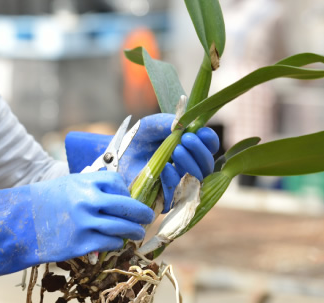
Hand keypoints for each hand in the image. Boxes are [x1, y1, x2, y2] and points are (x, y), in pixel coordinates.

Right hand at [0, 171, 152, 284]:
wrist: (21, 223)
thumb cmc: (46, 201)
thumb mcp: (68, 184)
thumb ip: (92, 187)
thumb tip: (120, 195)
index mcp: (84, 182)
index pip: (118, 184)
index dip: (127, 193)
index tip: (129, 199)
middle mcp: (87, 201)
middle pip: (128, 207)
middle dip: (142, 214)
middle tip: (147, 218)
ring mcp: (85, 223)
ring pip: (122, 228)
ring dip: (133, 232)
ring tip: (136, 233)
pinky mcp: (81, 244)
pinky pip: (110, 243)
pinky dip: (115, 243)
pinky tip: (115, 242)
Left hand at [65, 113, 219, 211]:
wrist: (115, 157)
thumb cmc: (137, 140)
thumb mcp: (150, 126)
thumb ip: (165, 122)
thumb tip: (181, 125)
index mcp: (190, 149)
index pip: (208, 146)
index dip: (208, 140)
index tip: (202, 132)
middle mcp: (189, 168)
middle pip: (206, 164)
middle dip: (199, 151)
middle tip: (187, 139)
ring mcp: (178, 185)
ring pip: (195, 180)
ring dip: (189, 163)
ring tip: (178, 149)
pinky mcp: (165, 200)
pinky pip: (176, 194)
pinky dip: (172, 180)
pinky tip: (166, 168)